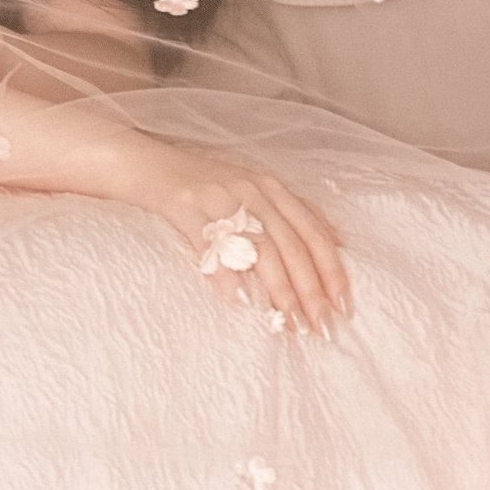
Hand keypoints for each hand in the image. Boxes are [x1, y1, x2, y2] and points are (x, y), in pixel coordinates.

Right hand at [119, 146, 351, 336]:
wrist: (146, 162)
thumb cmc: (203, 185)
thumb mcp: (252, 190)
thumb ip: (289, 213)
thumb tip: (336, 241)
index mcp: (272, 188)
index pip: (313, 232)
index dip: (332, 270)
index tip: (343, 305)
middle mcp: (253, 190)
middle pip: (291, 246)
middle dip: (311, 290)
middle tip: (322, 327)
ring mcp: (220, 197)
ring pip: (260, 248)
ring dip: (279, 290)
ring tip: (289, 323)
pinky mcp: (186, 207)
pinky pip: (211, 245)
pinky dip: (227, 274)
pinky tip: (239, 301)